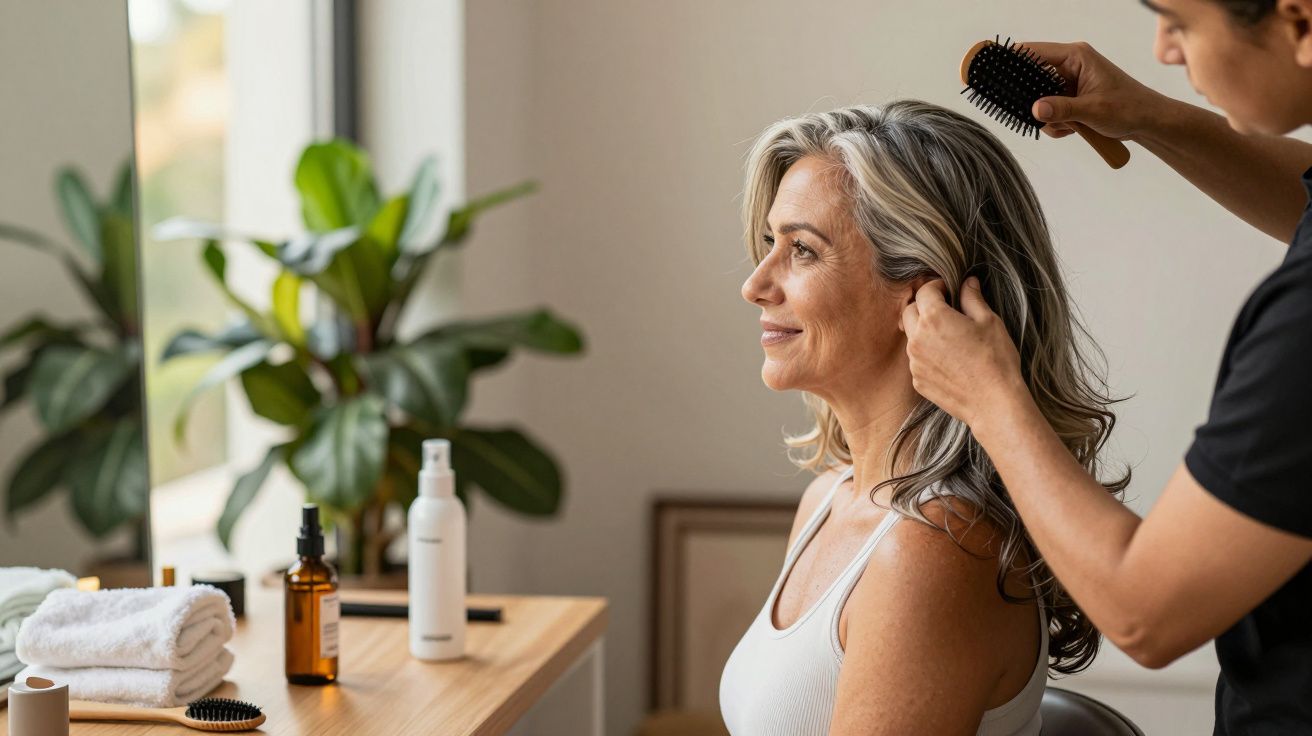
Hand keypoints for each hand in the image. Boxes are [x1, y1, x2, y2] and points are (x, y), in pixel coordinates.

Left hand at [901, 278, 1024, 427]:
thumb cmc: (995, 360)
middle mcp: (917, 339)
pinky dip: (928, 354)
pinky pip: (917, 359)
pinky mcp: (917, 380)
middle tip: (945, 309)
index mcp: (934, 318)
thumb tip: (967, 282)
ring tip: (949, 337)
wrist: (994, 403)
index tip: (949, 290)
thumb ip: (972, 298)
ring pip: (911, 337)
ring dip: (924, 331)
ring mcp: (915, 362)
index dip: (938, 286)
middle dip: (924, 306)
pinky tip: (949, 360)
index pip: (925, 291)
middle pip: (910, 311)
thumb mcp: (989, 321)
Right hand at [1020, 41, 1168, 141]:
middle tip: (1046, 116)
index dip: (1011, 60)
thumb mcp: (1092, 110)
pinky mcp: (1070, 97)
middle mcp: (1070, 65)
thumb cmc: (1129, 108)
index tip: (991, 69)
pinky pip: (1049, 110)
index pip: (1034, 52)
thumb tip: (1034, 109)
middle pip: (1032, 80)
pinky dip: (1057, 124)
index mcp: (1076, 57)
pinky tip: (1075, 128)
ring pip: (1040, 100)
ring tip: (1072, 125)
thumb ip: (1061, 109)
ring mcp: (1069, 82)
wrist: (1147, 122)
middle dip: (1036, 102)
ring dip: (1051, 118)